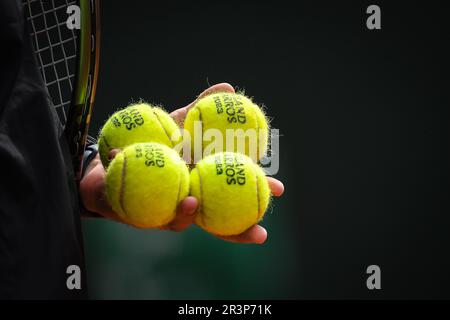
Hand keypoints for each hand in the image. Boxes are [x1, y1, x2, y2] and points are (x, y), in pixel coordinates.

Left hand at [79, 83, 284, 244]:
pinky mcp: (132, 214)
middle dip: (239, 227)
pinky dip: (140, 192)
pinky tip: (151, 188)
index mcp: (199, 183)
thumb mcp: (176, 120)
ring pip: (178, 221)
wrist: (112, 151)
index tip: (280, 189)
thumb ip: (200, 108)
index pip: (232, 191)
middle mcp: (185, 202)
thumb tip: (228, 88)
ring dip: (186, 214)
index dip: (256, 193)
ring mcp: (161, 211)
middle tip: (260, 230)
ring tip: (194, 202)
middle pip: (215, 218)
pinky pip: (139, 208)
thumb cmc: (151, 140)